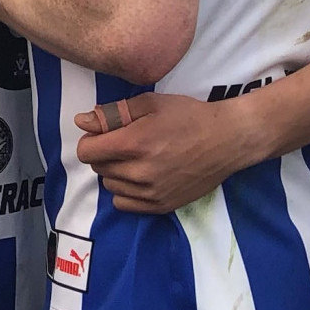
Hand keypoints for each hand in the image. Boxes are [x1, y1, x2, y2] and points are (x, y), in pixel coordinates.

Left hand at [73, 92, 260, 213]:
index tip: (105, 134)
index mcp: (134, 143)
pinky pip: (124, 205)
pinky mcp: (162, 206)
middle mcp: (139, 172)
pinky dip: (126, 192)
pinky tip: (141, 177)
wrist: (227, 140)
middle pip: (97, 168)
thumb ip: (113, 113)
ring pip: (110, 186)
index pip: (86, 151)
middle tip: (126, 143)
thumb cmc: (188, 116)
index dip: (91, 139)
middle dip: (105, 154)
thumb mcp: (151, 103)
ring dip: (115, 172)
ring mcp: (151, 193)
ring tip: (137, 159)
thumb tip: (81, 121)